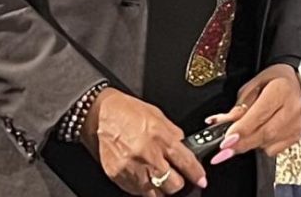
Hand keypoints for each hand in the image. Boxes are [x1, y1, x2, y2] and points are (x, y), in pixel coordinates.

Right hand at [80, 87, 207, 195]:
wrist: (99, 115)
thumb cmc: (127, 112)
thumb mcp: (158, 116)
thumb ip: (173, 134)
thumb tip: (184, 146)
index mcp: (161, 138)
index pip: (185, 162)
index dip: (196, 174)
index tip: (201, 180)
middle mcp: (148, 156)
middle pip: (172, 184)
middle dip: (178, 183)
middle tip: (177, 177)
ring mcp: (132, 169)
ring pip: (156, 193)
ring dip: (161, 188)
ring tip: (161, 180)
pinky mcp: (119, 177)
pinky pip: (137, 191)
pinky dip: (144, 188)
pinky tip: (144, 178)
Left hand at [205, 64, 300, 162]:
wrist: (294, 84)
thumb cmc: (272, 82)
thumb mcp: (251, 86)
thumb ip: (238, 106)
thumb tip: (221, 124)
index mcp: (281, 90)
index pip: (260, 114)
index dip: (242, 129)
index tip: (227, 140)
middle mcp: (292, 108)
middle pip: (265, 133)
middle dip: (242, 143)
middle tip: (225, 148)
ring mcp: (296, 123)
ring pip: (267, 144)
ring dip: (250, 143)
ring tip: (244, 133)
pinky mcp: (296, 135)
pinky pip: (273, 150)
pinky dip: (261, 145)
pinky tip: (260, 132)